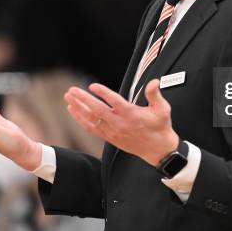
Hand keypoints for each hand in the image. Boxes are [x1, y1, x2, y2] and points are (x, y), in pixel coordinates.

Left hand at [64, 79, 178, 166]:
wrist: (157, 149)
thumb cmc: (160, 127)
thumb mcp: (162, 109)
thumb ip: (155, 94)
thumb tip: (153, 82)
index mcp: (132, 115)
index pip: (114, 102)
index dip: (103, 93)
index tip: (93, 86)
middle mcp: (120, 123)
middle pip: (97, 110)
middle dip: (83, 99)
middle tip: (72, 90)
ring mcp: (113, 132)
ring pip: (91, 119)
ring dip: (78, 108)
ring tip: (68, 97)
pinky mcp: (109, 138)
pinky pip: (91, 128)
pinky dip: (80, 119)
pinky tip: (73, 111)